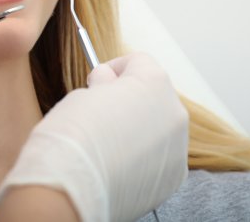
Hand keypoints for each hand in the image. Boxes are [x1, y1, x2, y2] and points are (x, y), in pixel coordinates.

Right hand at [0, 52, 188, 221]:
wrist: (71, 188)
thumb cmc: (72, 137)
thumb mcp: (83, 93)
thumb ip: (105, 85)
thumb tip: (110, 86)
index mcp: (153, 82)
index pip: (139, 61)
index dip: (114, 68)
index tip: (98, 82)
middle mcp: (174, 112)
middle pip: (154, 94)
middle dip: (130, 100)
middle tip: (99, 113)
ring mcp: (178, 147)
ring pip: (159, 126)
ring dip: (138, 128)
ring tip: (106, 143)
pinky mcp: (174, 177)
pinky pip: (160, 156)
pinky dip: (142, 156)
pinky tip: (116, 163)